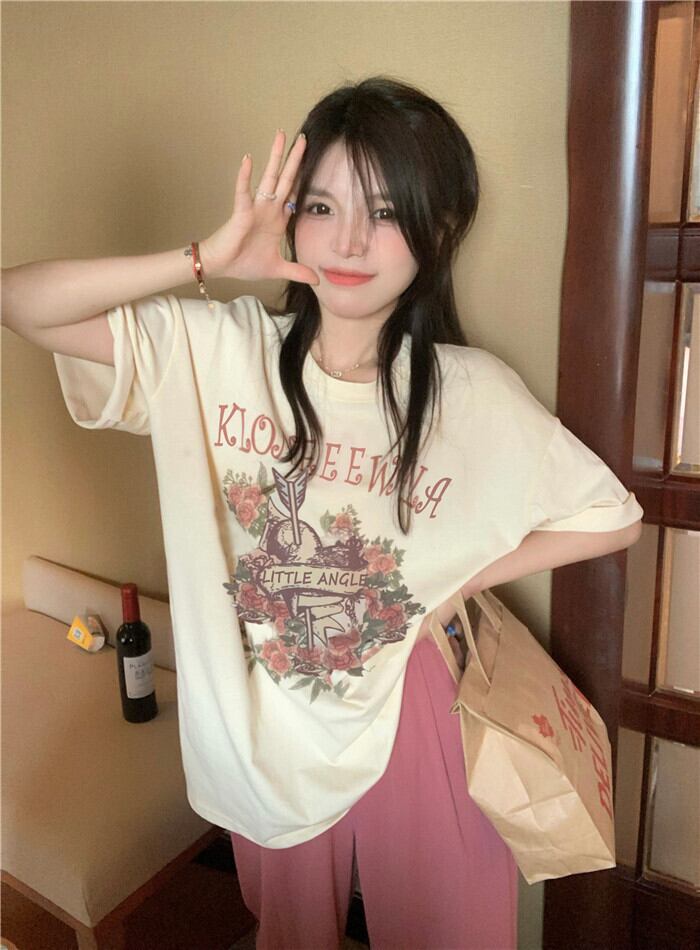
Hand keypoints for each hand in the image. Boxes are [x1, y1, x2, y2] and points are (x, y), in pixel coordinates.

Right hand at [199, 130, 318, 285]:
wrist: (222, 267)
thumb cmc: (245, 263)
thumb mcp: (278, 269)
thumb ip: (297, 271)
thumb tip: (317, 280)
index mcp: (278, 220)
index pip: (295, 195)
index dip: (305, 180)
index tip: (316, 162)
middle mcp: (269, 209)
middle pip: (286, 179)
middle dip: (295, 160)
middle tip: (304, 137)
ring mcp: (255, 208)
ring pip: (268, 178)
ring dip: (275, 157)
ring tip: (281, 136)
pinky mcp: (241, 212)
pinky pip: (243, 192)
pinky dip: (245, 177)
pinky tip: (248, 159)